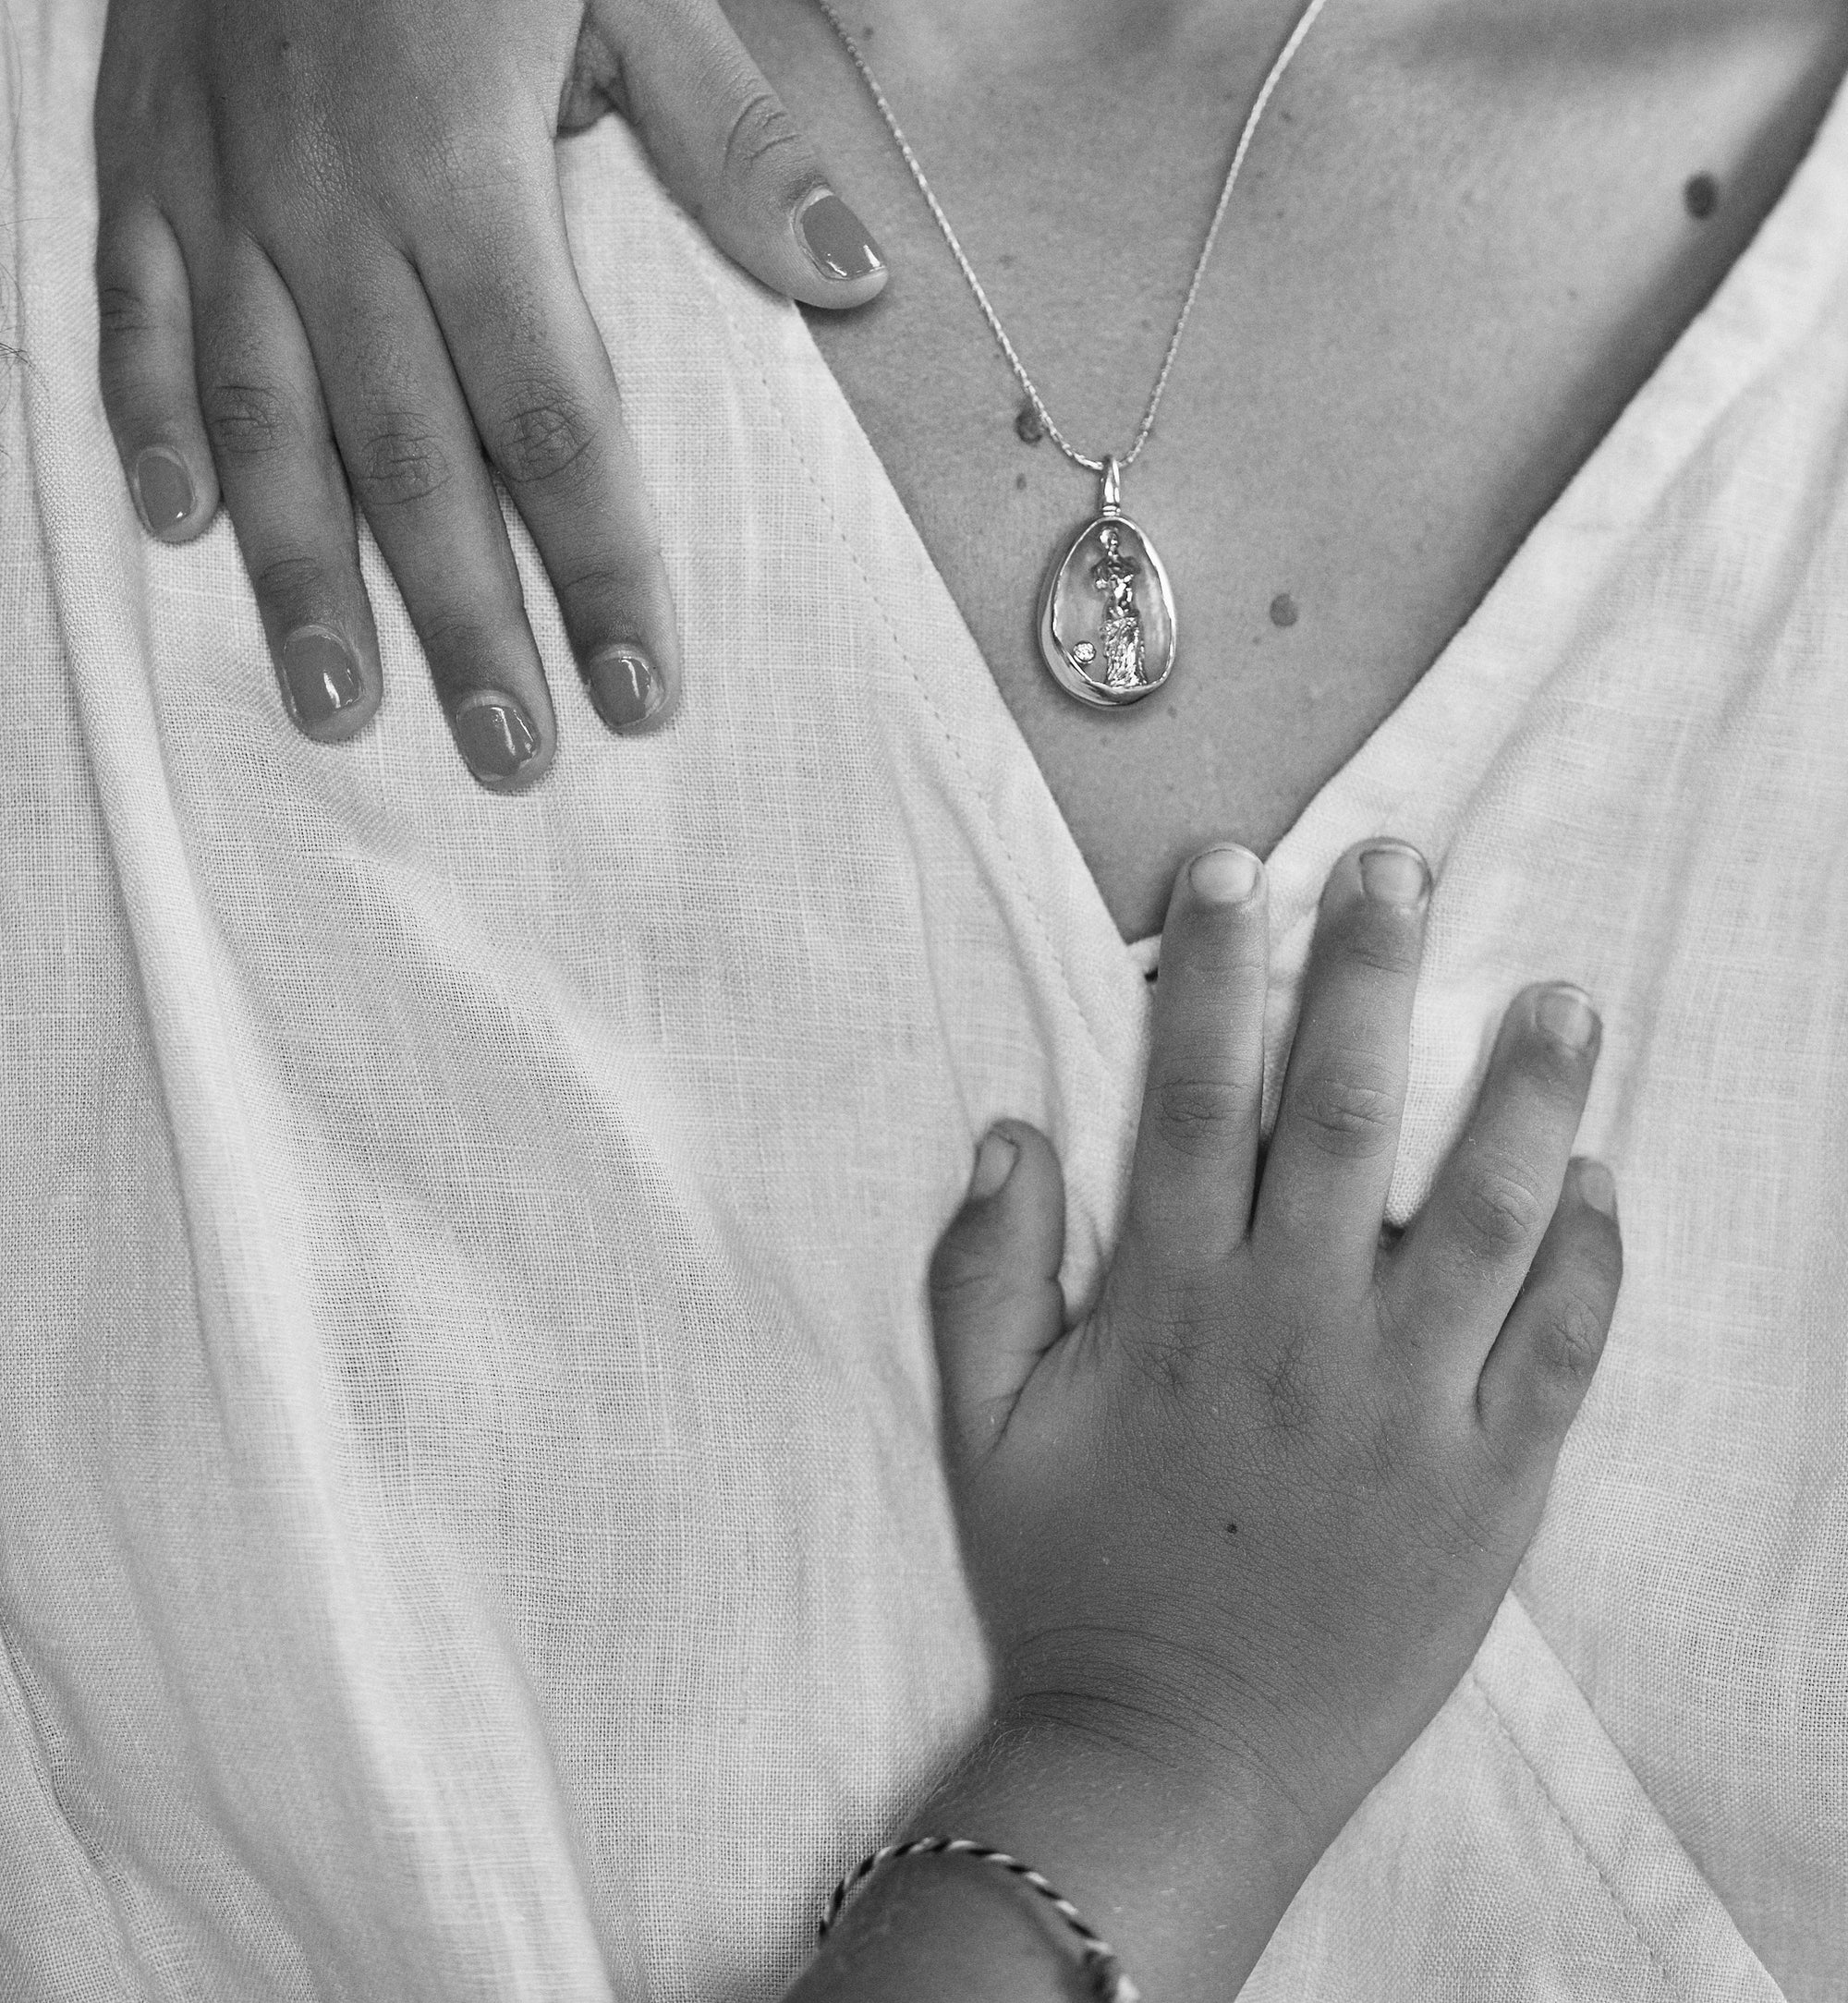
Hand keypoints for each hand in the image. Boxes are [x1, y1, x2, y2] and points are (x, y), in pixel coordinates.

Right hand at [94, 0, 885, 787]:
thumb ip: (739, 145)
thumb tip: (856, 286)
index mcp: (461, 164)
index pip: (550, 415)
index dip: (602, 565)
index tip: (649, 690)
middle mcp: (328, 200)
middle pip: (409, 456)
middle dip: (467, 620)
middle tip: (513, 754)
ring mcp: (219, 184)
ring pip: (260, 420)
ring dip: (303, 574)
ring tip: (340, 704)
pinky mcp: (144, 152)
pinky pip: (138, 317)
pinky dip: (154, 424)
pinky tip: (174, 526)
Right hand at [900, 837, 1619, 1997]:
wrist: (1174, 1764)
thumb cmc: (1072, 1587)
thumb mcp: (986, 1430)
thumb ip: (984, 1275)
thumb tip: (1007, 1127)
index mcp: (1171, 1303)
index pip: (1191, 1095)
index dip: (1212, 970)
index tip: (1233, 868)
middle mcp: (1293, 1329)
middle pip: (1343, 1116)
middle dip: (1369, 974)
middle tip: (1398, 864)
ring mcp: (1404, 1405)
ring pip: (1488, 1216)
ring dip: (1526, 1094)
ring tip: (1563, 994)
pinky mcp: (1490, 1484)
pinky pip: (1558, 1349)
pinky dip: (1587, 1259)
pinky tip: (1597, 1181)